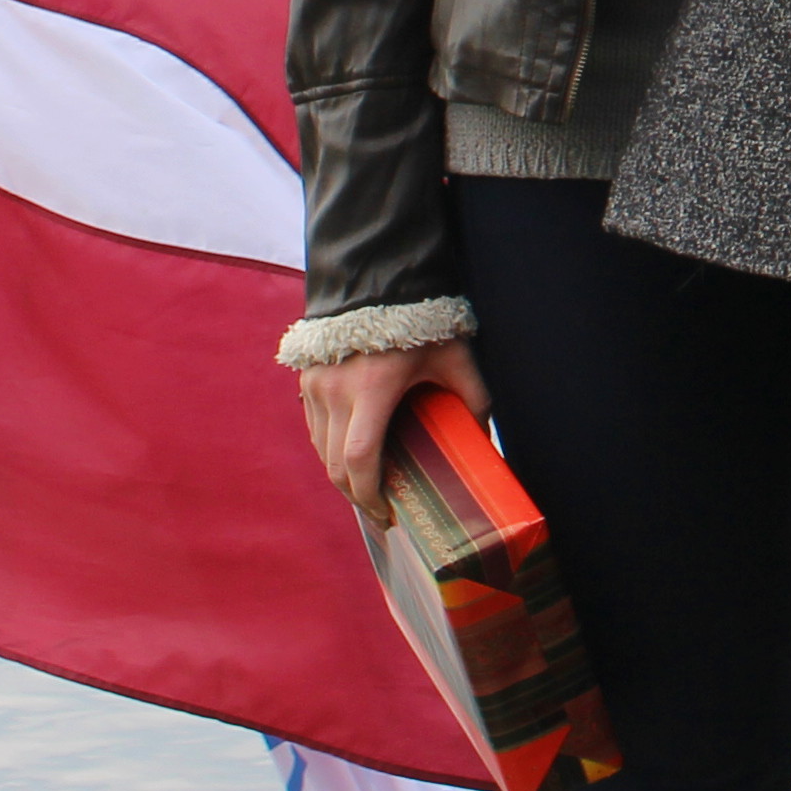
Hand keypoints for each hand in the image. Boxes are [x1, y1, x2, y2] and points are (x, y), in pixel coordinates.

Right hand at [299, 335, 486, 515]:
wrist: (377, 277)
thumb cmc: (421, 318)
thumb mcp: (456, 357)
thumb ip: (473, 400)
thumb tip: (484, 442)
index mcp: (372, 388)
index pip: (359, 458)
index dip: (369, 494)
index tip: (386, 512)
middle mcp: (335, 390)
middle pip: (334, 464)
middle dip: (355, 496)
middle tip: (380, 512)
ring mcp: (315, 385)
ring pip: (319, 449)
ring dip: (340, 476)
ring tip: (367, 489)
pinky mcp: (306, 380)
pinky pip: (313, 428)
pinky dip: (328, 450)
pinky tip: (351, 458)